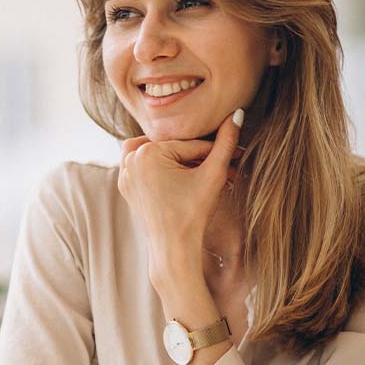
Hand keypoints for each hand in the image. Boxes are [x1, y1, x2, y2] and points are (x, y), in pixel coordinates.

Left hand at [117, 109, 243, 283]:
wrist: (173, 250)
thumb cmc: (193, 214)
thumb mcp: (213, 175)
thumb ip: (226, 142)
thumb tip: (238, 114)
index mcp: (147, 152)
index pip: (191, 145)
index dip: (217, 154)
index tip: (237, 159)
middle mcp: (130, 160)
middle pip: (175, 149)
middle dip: (200, 160)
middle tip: (225, 170)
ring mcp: (126, 174)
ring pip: (160, 155)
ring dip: (180, 161)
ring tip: (201, 175)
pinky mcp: (127, 187)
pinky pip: (146, 168)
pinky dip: (163, 169)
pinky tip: (182, 181)